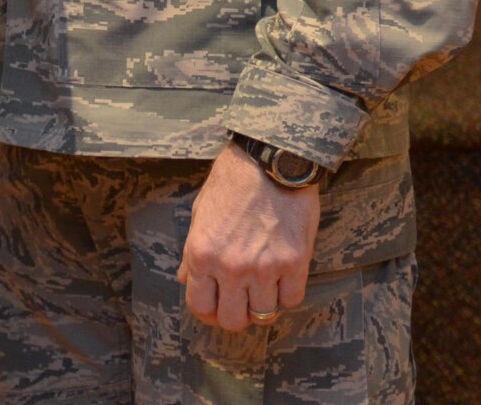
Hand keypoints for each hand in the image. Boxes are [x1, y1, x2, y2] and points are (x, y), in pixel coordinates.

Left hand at [177, 142, 319, 330]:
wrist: (268, 160)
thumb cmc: (231, 182)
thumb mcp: (200, 212)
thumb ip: (191, 251)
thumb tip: (184, 278)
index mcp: (201, 253)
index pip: (199, 305)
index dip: (206, 312)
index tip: (214, 307)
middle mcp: (230, 267)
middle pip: (232, 320)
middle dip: (234, 314)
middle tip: (239, 302)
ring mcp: (264, 268)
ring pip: (264, 315)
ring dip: (262, 305)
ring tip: (262, 289)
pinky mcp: (295, 263)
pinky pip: (292, 299)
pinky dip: (286, 295)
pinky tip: (282, 279)